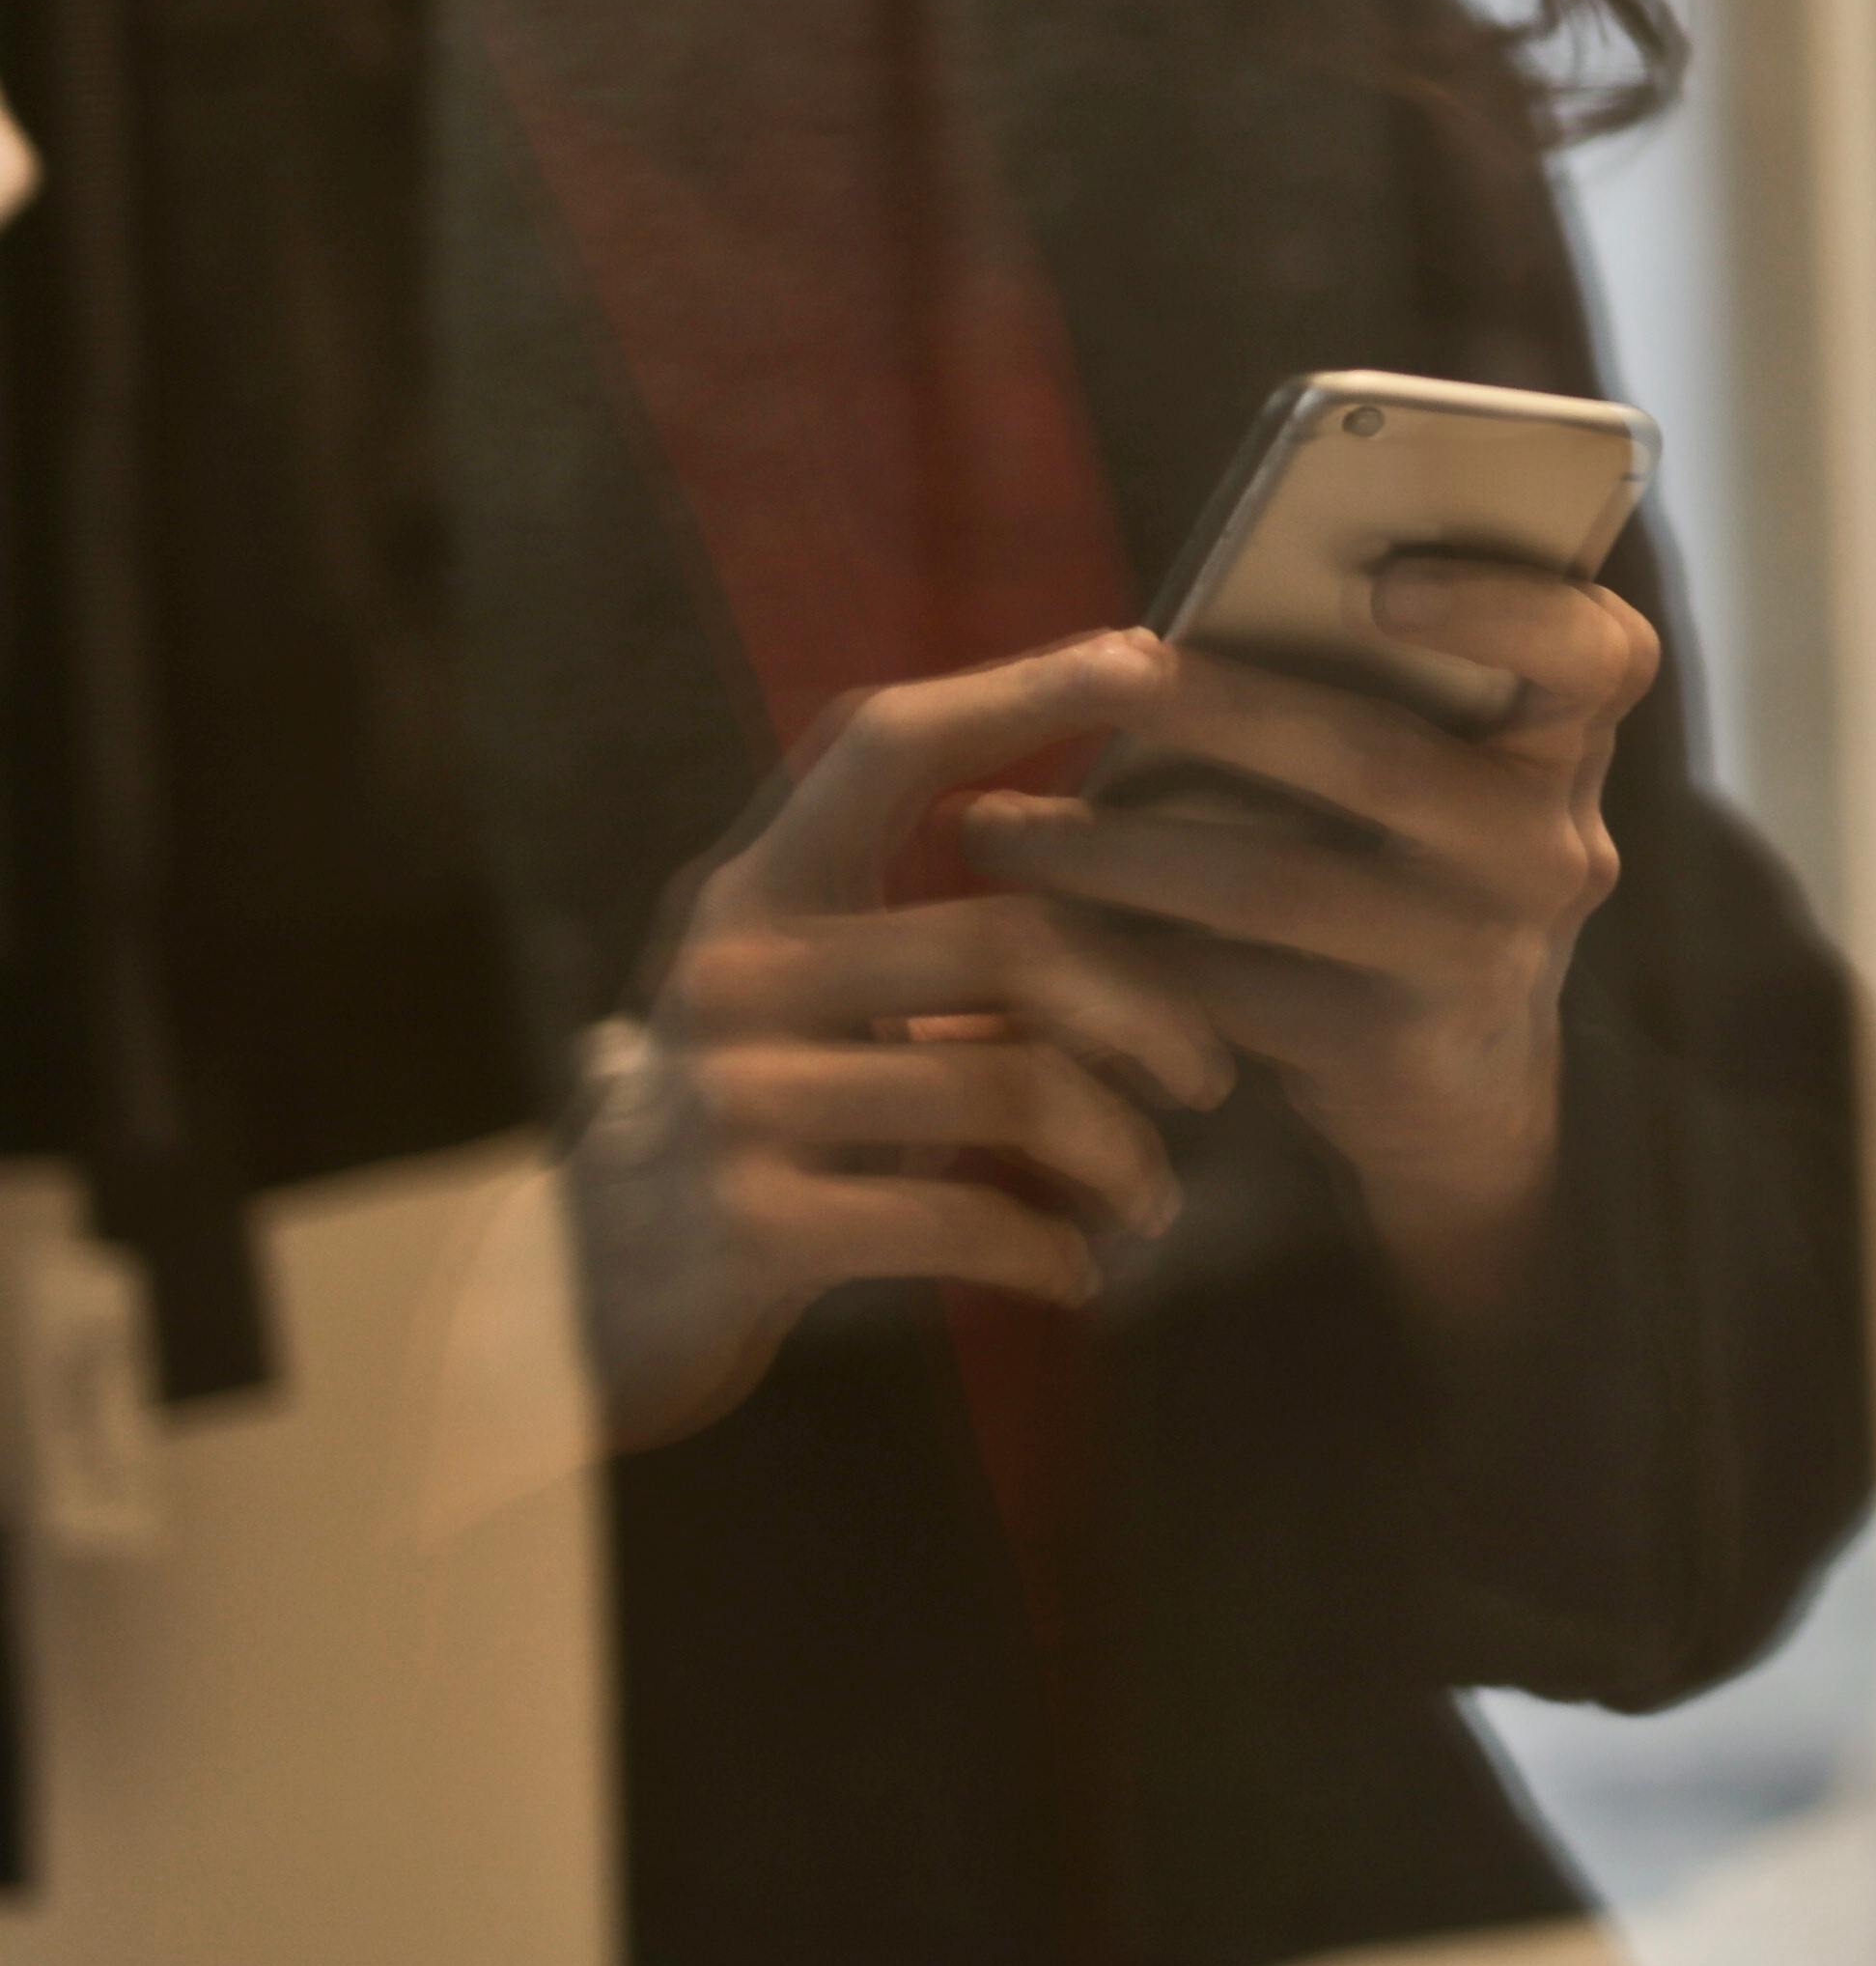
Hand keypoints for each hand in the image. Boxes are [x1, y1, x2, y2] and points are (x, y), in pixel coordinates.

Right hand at [571, 630, 1238, 1449]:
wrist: (574, 1310)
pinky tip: (1077, 1270)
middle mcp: (737, 972)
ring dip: (1114, 1152)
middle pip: (1008, 940)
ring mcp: (734, 1098)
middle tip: (1210, 1077)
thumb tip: (1128, 871)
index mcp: (754, 892)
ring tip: (1150, 1196)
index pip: (885, 745)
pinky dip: (1047, 1250)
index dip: (1018, 689)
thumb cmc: (741, 1132)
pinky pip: (962, 1221)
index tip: (1151, 655)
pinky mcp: (752, 1224)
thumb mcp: (798, 1005)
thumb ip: (916, 934)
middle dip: (1147, 1011)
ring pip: (1010, 1086)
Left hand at [965, 559, 1659, 1330]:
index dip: (1506, 605)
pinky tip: (1032, 935)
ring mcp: (1482, 954)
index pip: (1601, 654)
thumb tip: (1178, 626)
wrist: (1459, 1082)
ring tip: (993, 824)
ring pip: (1276, 885)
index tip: (1383, 579)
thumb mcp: (1440, 774)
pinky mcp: (1398, 1048)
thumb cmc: (1410, 866)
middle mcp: (1548, 847)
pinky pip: (1233, 993)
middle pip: (1381, 760)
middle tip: (1100, 674)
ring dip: (1116, 848)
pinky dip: (1120, 959)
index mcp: (1562, 746)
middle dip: (1223, 711)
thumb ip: (1376, 691)